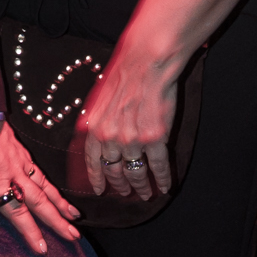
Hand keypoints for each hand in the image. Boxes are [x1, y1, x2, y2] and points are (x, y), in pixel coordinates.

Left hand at [0, 119, 80, 254]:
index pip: (15, 210)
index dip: (29, 231)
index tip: (43, 249)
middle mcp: (11, 169)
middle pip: (38, 200)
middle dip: (56, 220)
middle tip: (74, 238)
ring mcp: (17, 156)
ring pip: (44, 183)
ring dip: (60, 202)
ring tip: (75, 217)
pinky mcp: (17, 145)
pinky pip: (38, 168)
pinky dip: (50, 182)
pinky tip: (54, 188)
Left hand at [77, 43, 180, 198]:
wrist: (146, 63)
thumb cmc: (123, 75)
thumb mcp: (97, 99)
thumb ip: (96, 122)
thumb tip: (93, 137)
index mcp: (94, 128)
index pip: (93, 162)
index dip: (97, 179)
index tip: (101, 191)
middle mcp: (110, 138)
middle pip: (114, 172)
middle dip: (121, 186)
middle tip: (126, 193)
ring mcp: (133, 140)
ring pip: (136, 173)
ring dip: (142, 187)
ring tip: (146, 194)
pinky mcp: (155, 139)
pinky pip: (159, 167)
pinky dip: (162, 180)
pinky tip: (164, 186)